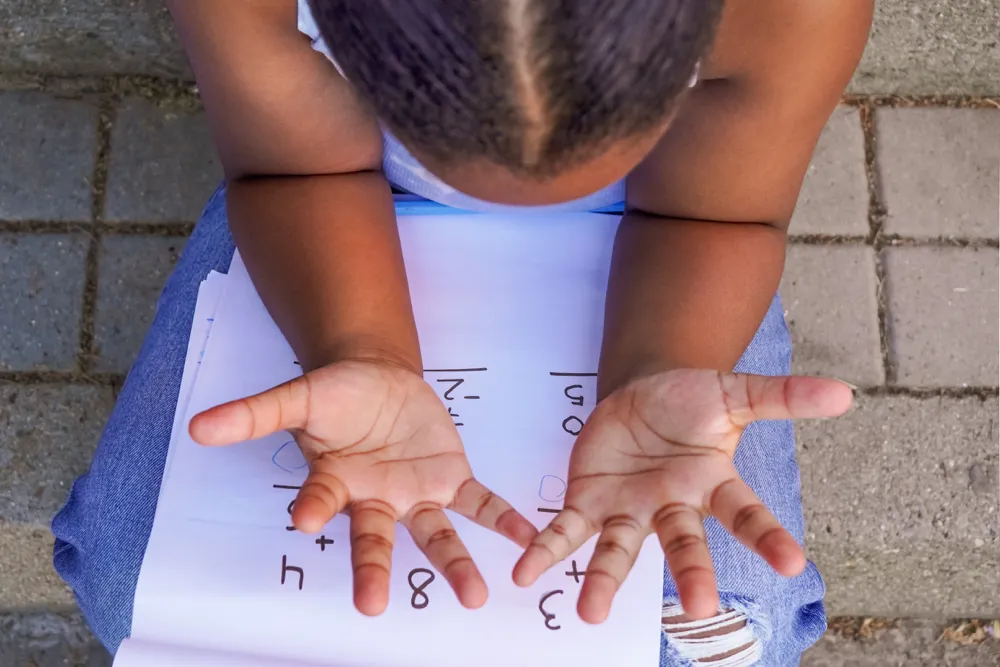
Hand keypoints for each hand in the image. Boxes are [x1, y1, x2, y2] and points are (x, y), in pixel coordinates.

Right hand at [189, 359, 537, 614]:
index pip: (323, 499)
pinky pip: (478, 504)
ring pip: (435, 535)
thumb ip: (256, 413)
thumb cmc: (335, 395)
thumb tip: (197, 426)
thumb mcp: (298, 396)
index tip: (306, 517)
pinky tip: (528, 539)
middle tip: (373, 605)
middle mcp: (375, 500)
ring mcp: (415, 494)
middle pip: (374, 540)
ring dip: (454, 565)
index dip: (315, 506)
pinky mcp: (449, 478)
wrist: (377, 379)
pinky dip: (502, 520)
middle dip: (375, 571)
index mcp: (336, 482)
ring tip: (474, 596)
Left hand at [512, 369, 851, 622]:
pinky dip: (546, 552)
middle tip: (700, 608)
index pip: (745, 514)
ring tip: (590, 614)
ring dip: (604, 582)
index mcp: (711, 484)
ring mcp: (628, 510)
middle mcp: (672, 507)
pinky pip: (567, 532)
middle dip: (691, 572)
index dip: (768, 537)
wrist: (641, 393)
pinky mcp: (589, 503)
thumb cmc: (691, 401)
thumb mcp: (734, 393)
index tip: (794, 563)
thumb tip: (846, 394)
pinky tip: (525, 573)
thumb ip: (782, 398)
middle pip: (683, 543)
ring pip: (619, 551)